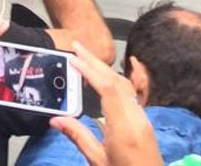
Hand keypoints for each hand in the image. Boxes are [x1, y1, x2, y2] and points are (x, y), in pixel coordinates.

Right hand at [49, 41, 159, 165]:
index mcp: (124, 128)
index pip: (109, 89)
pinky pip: (130, 94)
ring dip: (106, 69)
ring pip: (125, 86)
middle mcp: (137, 119)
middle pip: (118, 81)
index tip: (74, 59)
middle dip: (96, 62)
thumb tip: (56, 119)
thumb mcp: (98, 161)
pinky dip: (115, 81)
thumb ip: (78, 137)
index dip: (91, 70)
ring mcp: (143, 119)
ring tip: (86, 58)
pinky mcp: (144, 123)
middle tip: (77, 47)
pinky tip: (105, 78)